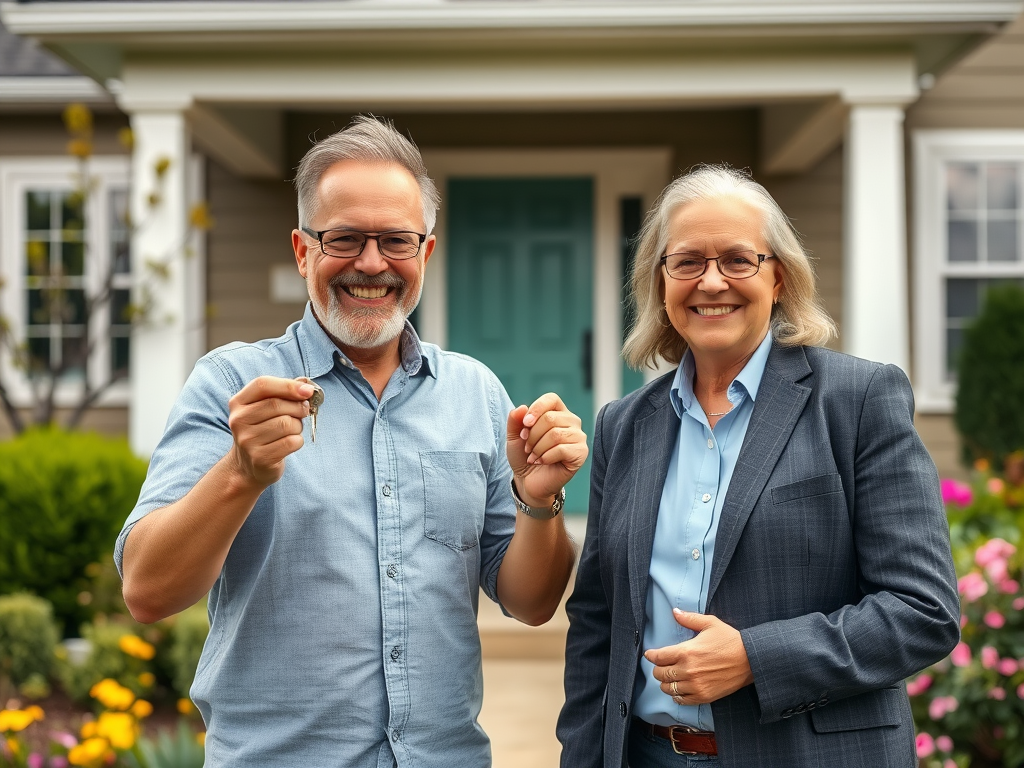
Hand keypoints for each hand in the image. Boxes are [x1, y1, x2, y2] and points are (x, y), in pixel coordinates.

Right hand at [226, 376, 313, 488]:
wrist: (248, 466)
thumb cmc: (264, 430)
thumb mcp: (267, 408)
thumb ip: (285, 392)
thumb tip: (306, 384)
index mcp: (238, 402)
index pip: (263, 384)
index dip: (288, 385)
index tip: (308, 391)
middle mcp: (238, 420)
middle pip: (277, 404)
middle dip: (298, 407)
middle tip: (303, 412)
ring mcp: (247, 440)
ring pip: (287, 424)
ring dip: (298, 426)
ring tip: (292, 430)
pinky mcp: (260, 457)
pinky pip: (291, 442)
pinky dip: (298, 441)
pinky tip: (290, 443)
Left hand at [506, 393, 587, 507]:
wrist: (528, 481)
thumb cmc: (524, 456)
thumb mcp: (514, 437)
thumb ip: (515, 420)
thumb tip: (521, 407)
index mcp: (558, 412)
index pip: (551, 399)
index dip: (536, 409)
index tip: (524, 424)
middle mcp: (571, 422)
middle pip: (550, 418)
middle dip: (533, 435)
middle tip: (527, 448)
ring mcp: (578, 437)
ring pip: (556, 434)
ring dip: (538, 448)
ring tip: (533, 456)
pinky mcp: (581, 453)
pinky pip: (562, 449)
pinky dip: (546, 457)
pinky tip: (542, 462)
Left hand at [645, 609, 754, 704]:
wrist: (750, 660)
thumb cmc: (731, 640)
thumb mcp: (710, 623)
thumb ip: (689, 618)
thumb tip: (675, 612)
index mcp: (687, 651)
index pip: (659, 657)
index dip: (651, 655)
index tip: (649, 654)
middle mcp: (688, 670)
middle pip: (660, 674)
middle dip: (657, 668)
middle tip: (660, 665)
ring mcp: (695, 685)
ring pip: (668, 688)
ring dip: (665, 683)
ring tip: (669, 677)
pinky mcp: (704, 696)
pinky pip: (681, 700)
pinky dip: (676, 695)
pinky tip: (679, 688)